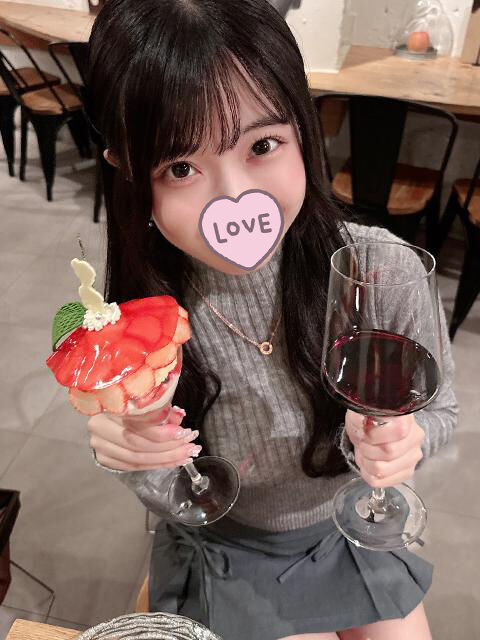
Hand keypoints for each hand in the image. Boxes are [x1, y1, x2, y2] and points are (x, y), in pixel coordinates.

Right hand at [87, 406, 201, 470]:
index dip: (162, 431)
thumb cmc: (131, 404)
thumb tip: (179, 418)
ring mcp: (100, 445)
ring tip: (186, 456)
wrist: (108, 417)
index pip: (137, 423)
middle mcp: (99, 426)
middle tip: (190, 447)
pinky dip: (156, 464)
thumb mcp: (147, 400)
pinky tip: (174, 461)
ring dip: (165, 459)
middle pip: (137, 443)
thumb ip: (161, 409)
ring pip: (137, 457)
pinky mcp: (105, 458)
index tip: (184, 433)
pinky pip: (134, 466)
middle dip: (168, 447)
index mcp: (108, 405)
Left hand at [345, 410, 424, 487]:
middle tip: (362, 444)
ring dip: (366, 462)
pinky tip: (368, 463)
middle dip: (367, 449)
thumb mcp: (361, 413)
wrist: (377, 428)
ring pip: (382, 470)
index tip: (364, 432)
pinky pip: (381, 482)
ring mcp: (413, 457)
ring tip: (365, 454)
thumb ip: (361, 419)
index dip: (374, 434)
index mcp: (406, 420)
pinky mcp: (407, 472)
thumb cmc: (369, 420)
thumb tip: (363, 427)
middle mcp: (415, 438)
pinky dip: (368, 474)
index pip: (397, 431)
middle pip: (389, 452)